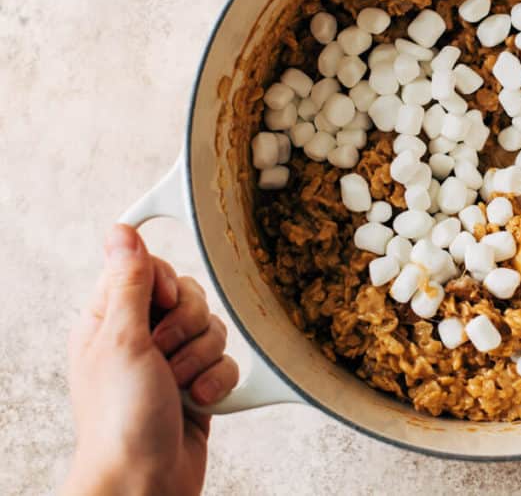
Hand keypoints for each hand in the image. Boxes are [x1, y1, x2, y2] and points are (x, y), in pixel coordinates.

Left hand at [63, 225, 238, 495]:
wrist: (145, 483)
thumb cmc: (121, 421)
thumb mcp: (122, 341)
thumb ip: (129, 282)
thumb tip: (121, 231)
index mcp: (110, 320)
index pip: (152, 270)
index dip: (167, 286)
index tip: (163, 307)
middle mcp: (141, 338)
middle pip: (192, 298)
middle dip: (191, 328)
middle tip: (165, 354)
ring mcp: (172, 364)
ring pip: (215, 330)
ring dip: (203, 359)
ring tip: (178, 385)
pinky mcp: (198, 386)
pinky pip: (228, 363)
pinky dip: (218, 383)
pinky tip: (199, 402)